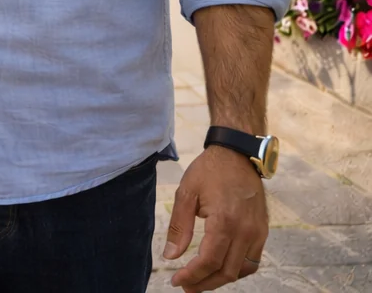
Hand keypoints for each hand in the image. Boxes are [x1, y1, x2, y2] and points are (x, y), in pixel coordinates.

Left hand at [164, 146, 268, 290]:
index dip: (192, 276)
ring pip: (242, 270)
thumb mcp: (186, 193)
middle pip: (226, 272)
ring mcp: (258, 233)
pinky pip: (252, 261)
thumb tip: (171, 256)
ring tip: (200, 280)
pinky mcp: (263, 232)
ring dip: (220, 279)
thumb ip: (179, 227)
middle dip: (204, 283)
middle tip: (185, 286)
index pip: (209, 261)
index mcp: (225, 221)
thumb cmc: (209, 171)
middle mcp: (246, 231)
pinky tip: (219, 268)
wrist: (238, 155)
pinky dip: (236, 270)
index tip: (175, 281)